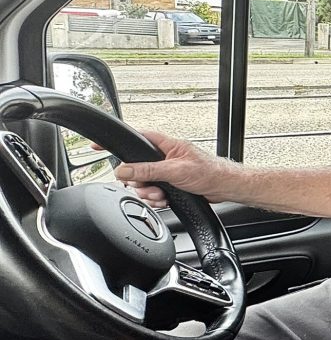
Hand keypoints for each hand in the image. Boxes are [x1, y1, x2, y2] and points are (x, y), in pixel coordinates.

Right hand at [113, 130, 236, 206]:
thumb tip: (124, 171)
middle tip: (150, 187)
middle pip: (135, 168)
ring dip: (149, 193)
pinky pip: (153, 193)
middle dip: (140, 182)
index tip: (96, 146)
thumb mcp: (175, 170)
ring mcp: (166, 172)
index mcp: (165, 145)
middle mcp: (164, 157)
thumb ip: (148, 170)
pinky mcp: (170, 185)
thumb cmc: (209, 171)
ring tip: (162, 195)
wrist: (224, 188)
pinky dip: (156, 200)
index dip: (117, 142)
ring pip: (143, 184)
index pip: (135, 138)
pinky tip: (165, 200)